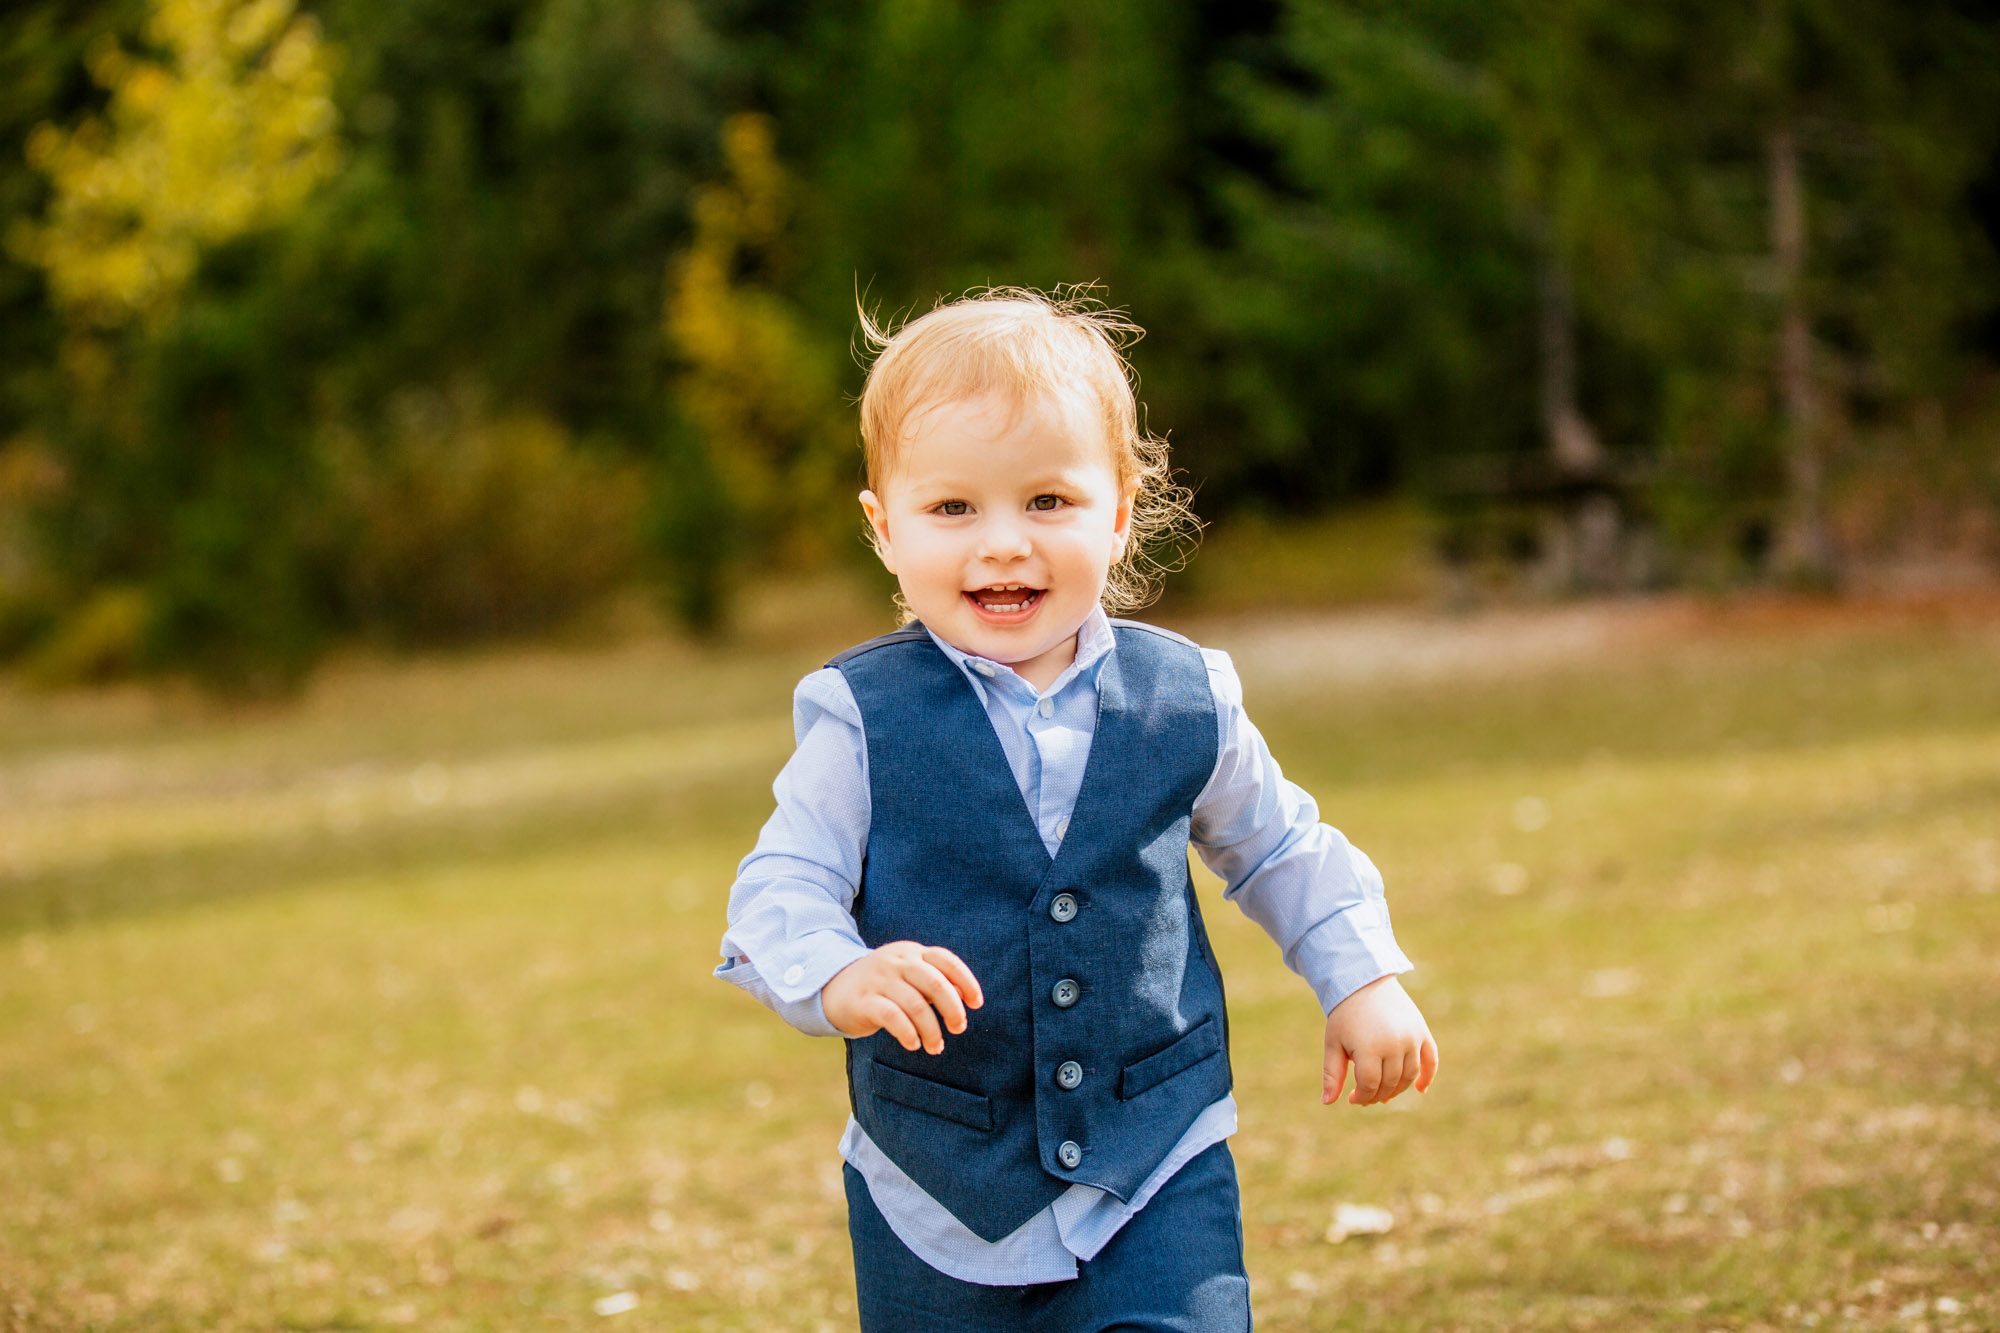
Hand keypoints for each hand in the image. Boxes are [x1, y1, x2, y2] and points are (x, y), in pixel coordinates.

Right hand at [821, 941, 983, 1053]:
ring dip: (932, 1031)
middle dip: (953, 1010)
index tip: (976, 1003)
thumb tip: (965, 998)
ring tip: (935, 1046)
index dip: (966, 981)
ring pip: (917, 1006)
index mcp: (911, 952)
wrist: (832, 988)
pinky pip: (893, 1018)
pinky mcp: (864, 1001)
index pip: (946, 960)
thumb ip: (933, 982)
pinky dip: (909, 1033)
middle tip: (957, 1028)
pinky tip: (914, 1044)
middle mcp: (896, 962)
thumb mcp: (907, 975)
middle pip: (936, 983)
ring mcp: (879, 980)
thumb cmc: (881, 987)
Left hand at [1323, 975, 1437, 1105]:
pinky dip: (1428, 1077)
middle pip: (1390, 1083)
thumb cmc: (1345, 1015)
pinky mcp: (1422, 1031)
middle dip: (1377, 1095)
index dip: (1361, 1097)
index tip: (1352, 1098)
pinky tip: (1420, 1090)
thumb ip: (1332, 1074)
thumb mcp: (1333, 1043)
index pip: (1370, 1086)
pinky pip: (1431, 1060)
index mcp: (1369, 1047)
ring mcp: (1412, 1037)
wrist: (1364, 982)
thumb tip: (1327, 1103)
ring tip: (1383, 1093)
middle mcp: (1395, 1044)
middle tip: (1366, 1096)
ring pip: (1409, 1076)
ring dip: (1397, 1089)